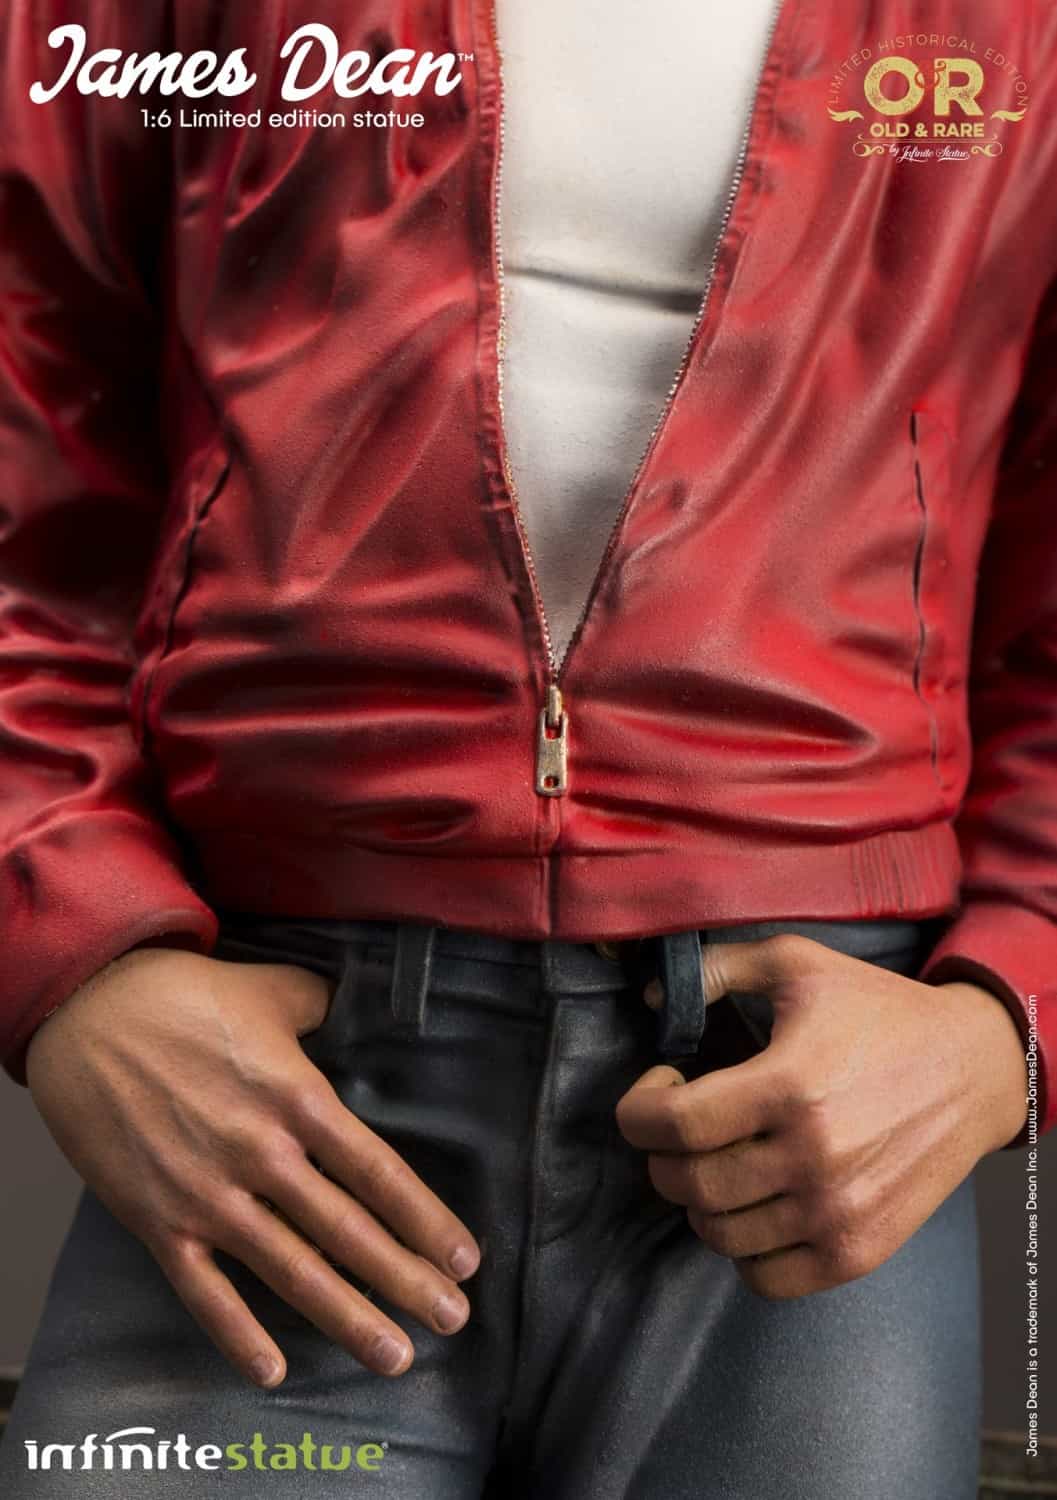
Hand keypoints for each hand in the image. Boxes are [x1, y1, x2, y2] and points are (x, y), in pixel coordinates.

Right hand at [25, 947, 479, 1387]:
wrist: (88, 1015)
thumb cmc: (185, 998)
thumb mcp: (272, 991)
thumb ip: (322, 1009)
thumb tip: (355, 1010)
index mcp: (297, 1097)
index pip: (378, 1173)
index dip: (425, 1220)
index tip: (464, 1258)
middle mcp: (262, 1153)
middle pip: (348, 1231)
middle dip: (406, 1280)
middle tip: (453, 1319)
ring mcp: (209, 1194)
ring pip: (291, 1270)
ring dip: (347, 1317)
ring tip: (395, 1356)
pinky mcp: (158, 1220)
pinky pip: (205, 1290)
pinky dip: (238, 1335)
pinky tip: (275, 1371)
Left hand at [615, 934, 1028, 1298]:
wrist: (973, 1070)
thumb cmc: (879, 1012)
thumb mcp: (799, 963)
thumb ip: (718, 969)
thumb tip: (653, 997)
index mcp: (790, 1084)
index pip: (674, 1125)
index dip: (640, 1110)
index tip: (656, 1087)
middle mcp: (813, 1157)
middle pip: (688, 1184)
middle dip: (663, 1152)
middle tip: (681, 1125)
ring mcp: (836, 1212)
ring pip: (717, 1234)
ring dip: (698, 1200)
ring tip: (718, 1160)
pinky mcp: (858, 1251)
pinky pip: (764, 1279)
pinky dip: (741, 1249)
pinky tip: (752, 1204)